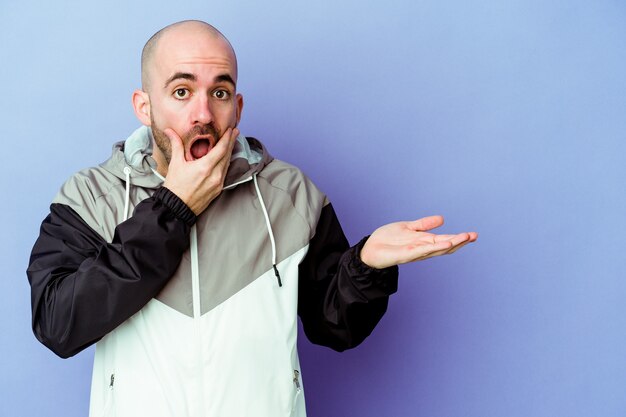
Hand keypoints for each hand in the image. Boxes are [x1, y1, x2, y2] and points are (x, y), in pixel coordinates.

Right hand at [162, 127, 237, 214]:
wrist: (177, 207)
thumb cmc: (175, 187)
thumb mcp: (175, 164)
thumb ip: (176, 145)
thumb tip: (170, 131)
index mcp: (204, 167)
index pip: (221, 149)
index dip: (227, 138)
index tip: (231, 130)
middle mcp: (215, 175)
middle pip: (227, 155)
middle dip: (231, 142)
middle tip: (235, 132)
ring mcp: (218, 184)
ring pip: (227, 164)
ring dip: (230, 152)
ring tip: (232, 142)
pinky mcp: (218, 189)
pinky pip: (225, 173)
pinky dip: (226, 163)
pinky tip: (226, 158)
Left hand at [360, 215, 477, 268]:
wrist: (370, 249)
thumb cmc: (387, 240)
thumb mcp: (408, 227)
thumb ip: (424, 224)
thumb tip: (442, 219)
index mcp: (424, 242)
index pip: (446, 240)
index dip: (459, 238)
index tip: (473, 234)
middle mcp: (423, 249)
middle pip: (445, 246)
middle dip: (460, 241)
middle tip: (474, 236)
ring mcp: (416, 253)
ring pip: (437, 249)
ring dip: (452, 243)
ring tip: (465, 238)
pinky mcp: (406, 255)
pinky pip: (423, 251)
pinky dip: (435, 247)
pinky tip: (446, 243)